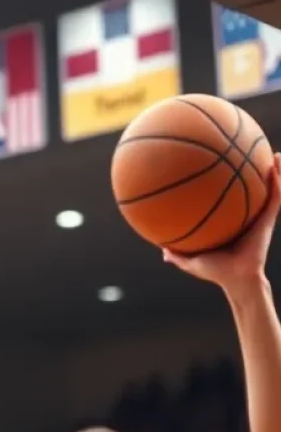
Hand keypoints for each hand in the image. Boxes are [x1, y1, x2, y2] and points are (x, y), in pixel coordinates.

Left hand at [163, 152, 280, 287]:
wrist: (237, 280)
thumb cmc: (215, 272)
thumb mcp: (190, 261)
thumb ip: (177, 254)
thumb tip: (161, 249)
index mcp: (230, 224)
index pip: (229, 201)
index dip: (227, 186)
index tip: (220, 168)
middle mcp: (245, 217)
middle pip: (249, 190)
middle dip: (250, 172)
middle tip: (246, 151)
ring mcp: (258, 217)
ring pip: (267, 189)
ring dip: (271, 170)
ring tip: (271, 152)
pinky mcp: (268, 219)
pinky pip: (275, 196)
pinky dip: (278, 179)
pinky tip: (275, 163)